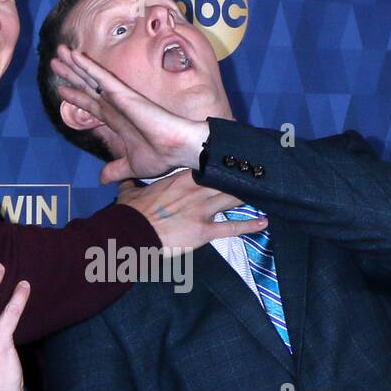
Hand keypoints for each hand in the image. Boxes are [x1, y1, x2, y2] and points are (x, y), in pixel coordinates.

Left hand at [51, 45, 209, 182]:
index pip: (92, 106)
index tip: (62, 89)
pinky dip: (87, 66)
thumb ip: (115, 169)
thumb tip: (102, 179)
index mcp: (117, 121)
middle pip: (88, 86)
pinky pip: (102, 77)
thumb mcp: (131, 166)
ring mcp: (119, 98)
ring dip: (74, 65)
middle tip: (54, 61)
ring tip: (59, 52)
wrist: (179, 149)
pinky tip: (74, 56)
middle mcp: (116, 106)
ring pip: (92, 77)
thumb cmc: (161, 156)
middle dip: (71, 75)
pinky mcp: (123, 94)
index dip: (76, 97)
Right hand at [116, 170, 267, 250]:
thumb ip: (131, 184)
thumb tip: (123, 179)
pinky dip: (249, 225)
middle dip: (243, 176)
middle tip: (260, 173)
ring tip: (267, 192)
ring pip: (233, 199)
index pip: (208, 165)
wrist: (131, 233)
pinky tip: (264, 222)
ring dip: (250, 196)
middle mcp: (196, 191)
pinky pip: (231, 228)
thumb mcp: (129, 194)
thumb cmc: (130, 213)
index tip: (236, 157)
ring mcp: (202, 211)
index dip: (224, 162)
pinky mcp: (204, 232)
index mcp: (180, 179)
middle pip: (226, 180)